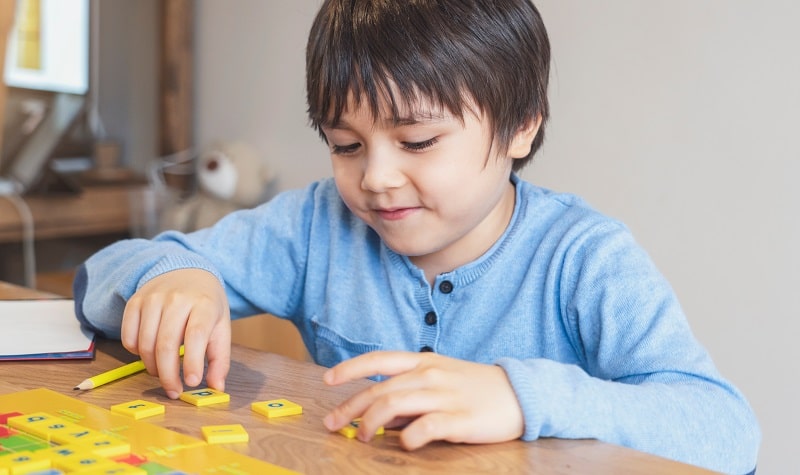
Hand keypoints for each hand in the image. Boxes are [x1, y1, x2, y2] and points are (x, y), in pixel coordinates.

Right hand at [120, 268, 230, 398]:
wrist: (186, 272)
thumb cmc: (206, 305)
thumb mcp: (221, 327)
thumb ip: (220, 358)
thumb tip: (216, 387)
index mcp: (204, 304)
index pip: (196, 335)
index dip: (192, 362)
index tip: (191, 383)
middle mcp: (177, 298)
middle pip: (166, 344)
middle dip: (168, 374)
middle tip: (174, 391)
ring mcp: (153, 298)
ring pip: (145, 344)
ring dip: (152, 367)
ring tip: (163, 372)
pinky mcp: (135, 301)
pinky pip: (128, 337)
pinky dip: (136, 353)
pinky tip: (149, 353)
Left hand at [322, 351, 523, 449]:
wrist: (519, 393)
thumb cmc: (475, 387)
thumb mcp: (440, 380)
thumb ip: (410, 394)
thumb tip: (379, 415)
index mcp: (424, 361)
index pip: (379, 359)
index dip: (350, 368)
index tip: (327, 379)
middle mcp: (429, 375)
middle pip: (379, 389)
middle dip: (350, 407)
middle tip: (333, 424)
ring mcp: (444, 396)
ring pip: (394, 405)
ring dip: (370, 423)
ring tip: (362, 436)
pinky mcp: (459, 419)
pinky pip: (424, 428)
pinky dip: (408, 437)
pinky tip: (403, 443)